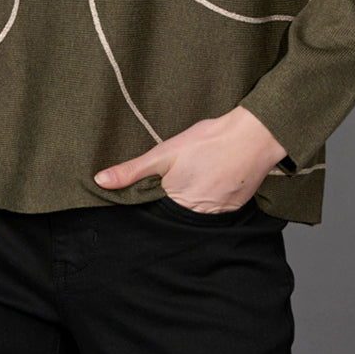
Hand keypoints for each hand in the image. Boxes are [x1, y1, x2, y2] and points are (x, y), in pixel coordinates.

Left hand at [93, 105, 286, 212]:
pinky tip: (209, 181)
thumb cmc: (209, 141)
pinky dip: (208, 200)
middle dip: (169, 205)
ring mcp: (217, 215)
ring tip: (194, 179)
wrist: (253, 136)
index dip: (148, 205)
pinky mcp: (232, 210)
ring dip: (190, 203)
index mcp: (176, 204)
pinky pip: (212, 212)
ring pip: (193, 215)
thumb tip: (101, 181)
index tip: (149, 192)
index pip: (153, 215)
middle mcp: (197, 217)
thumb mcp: (164, 152)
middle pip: (174, 217)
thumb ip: (132, 171)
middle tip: (178, 180)